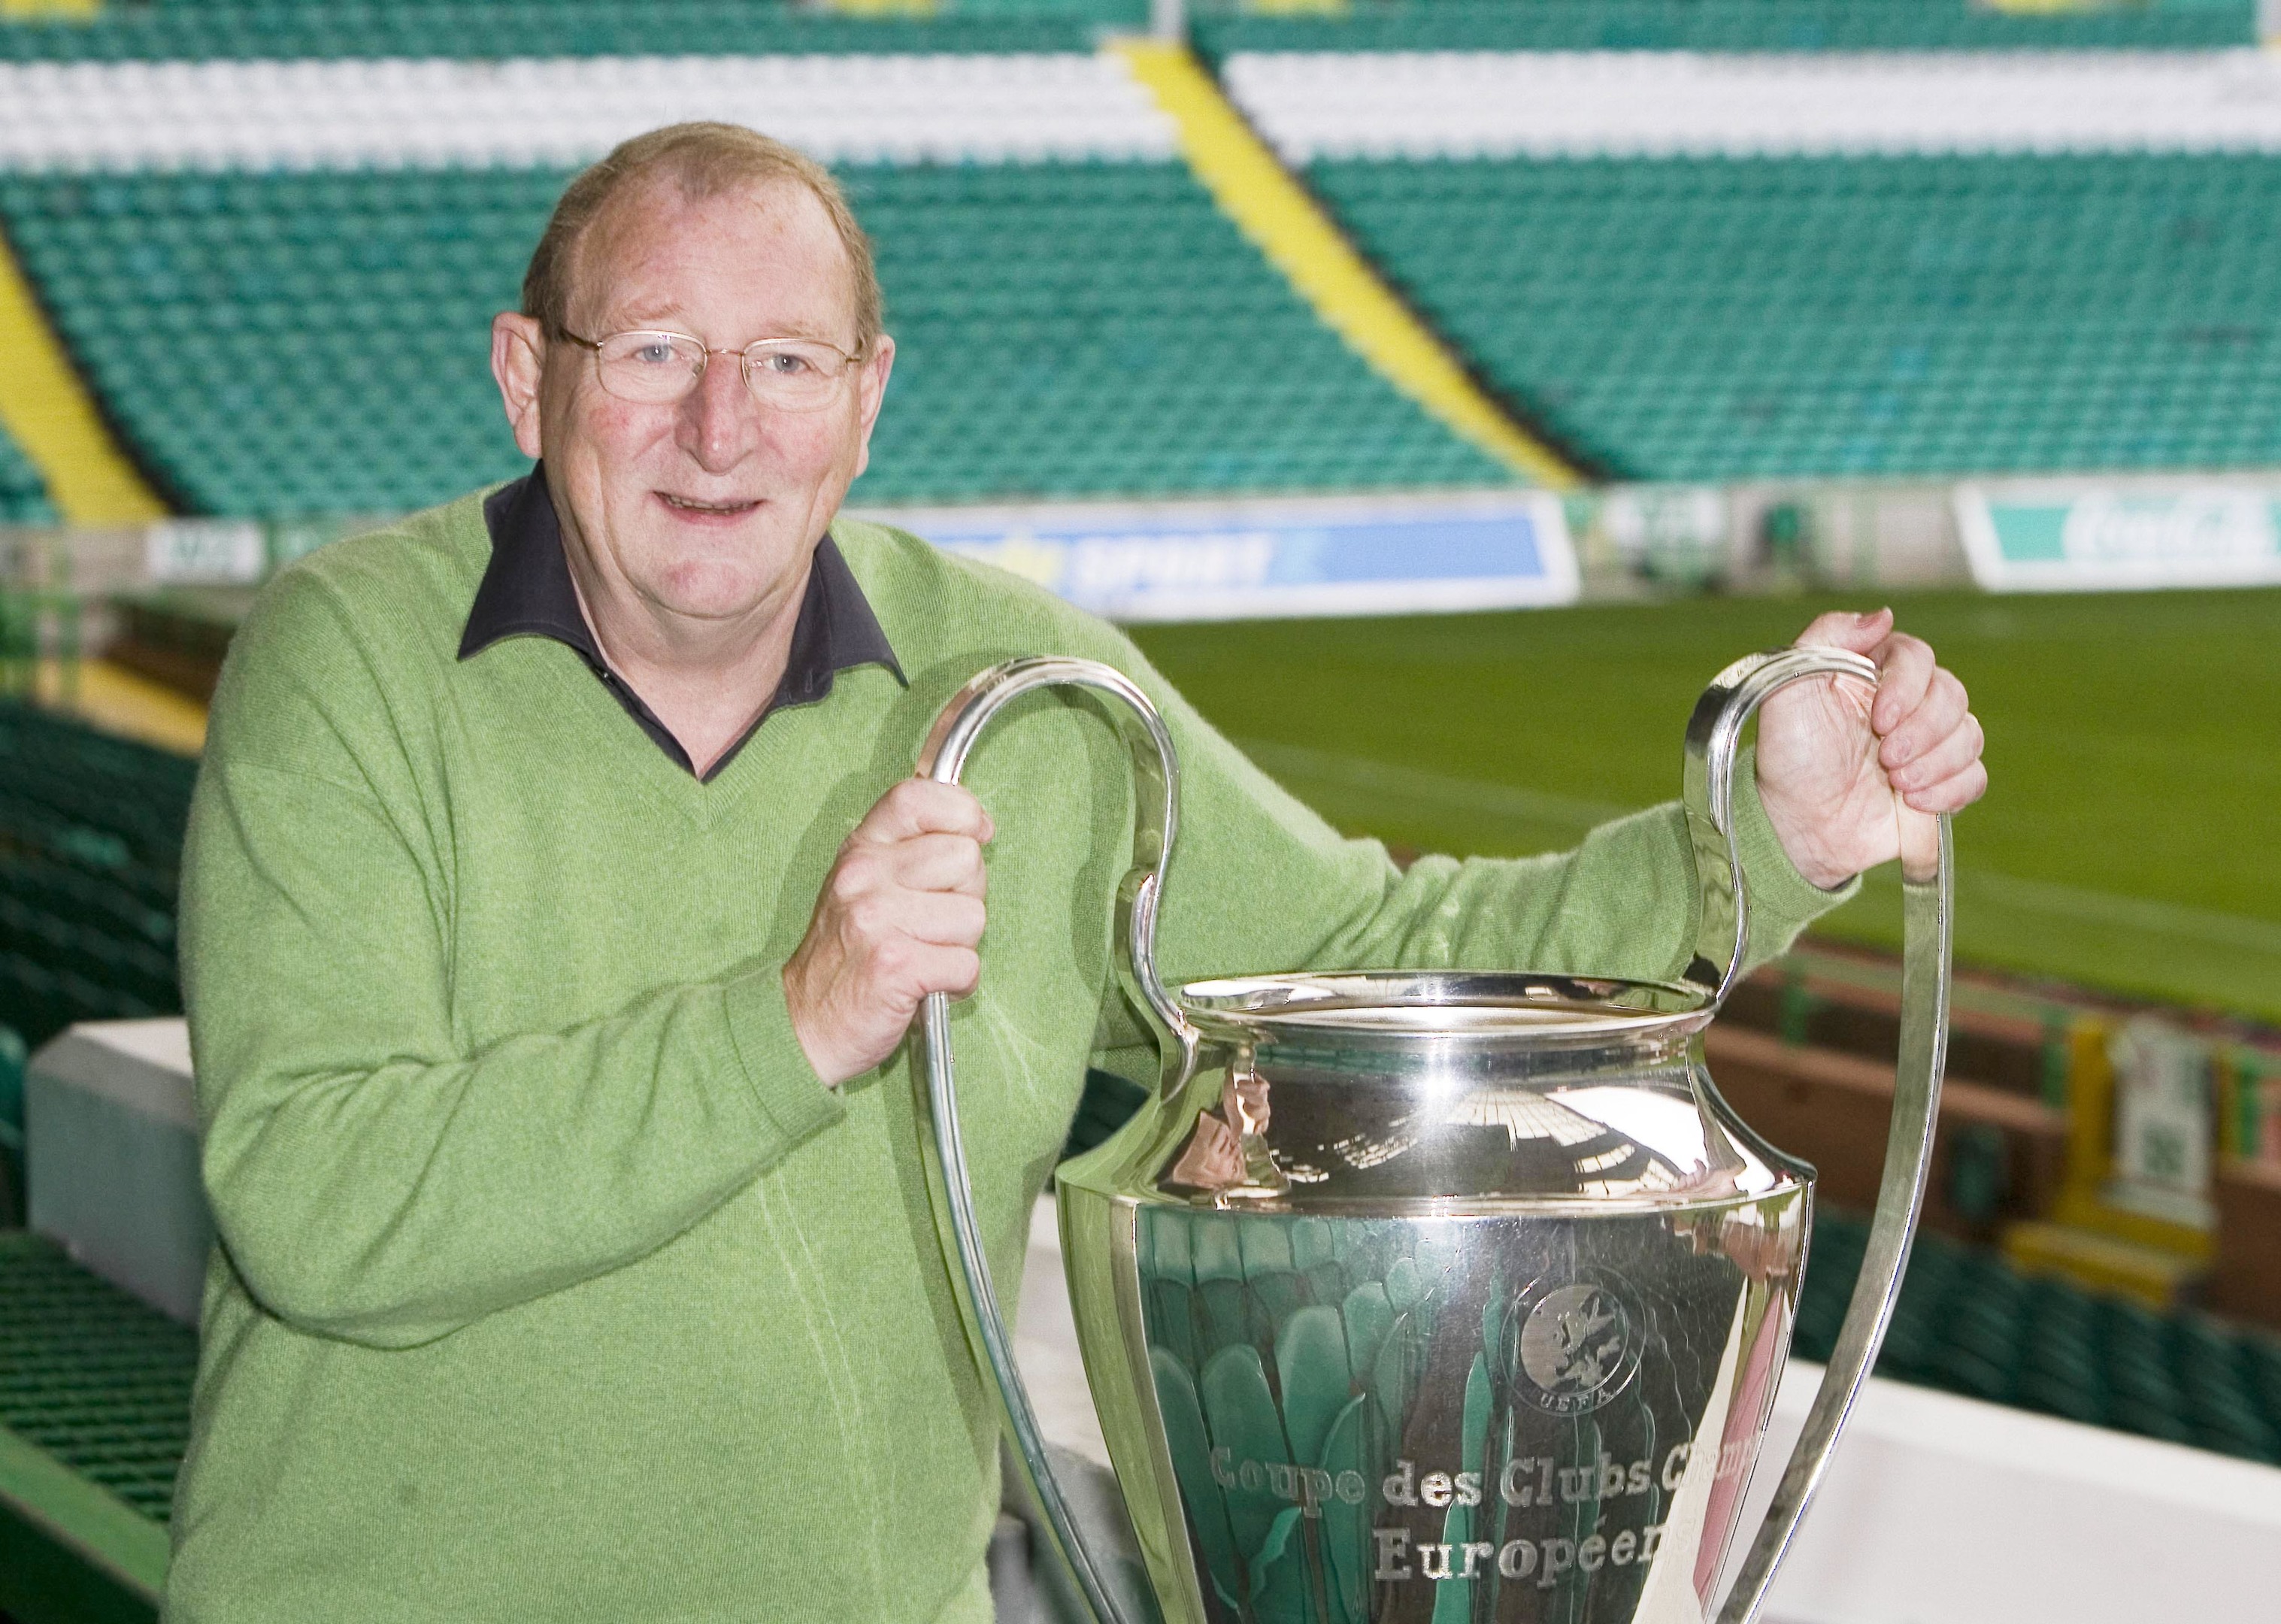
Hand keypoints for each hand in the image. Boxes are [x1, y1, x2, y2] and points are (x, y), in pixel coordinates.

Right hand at [783, 779, 992, 1087]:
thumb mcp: (862, 885)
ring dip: (961, 946)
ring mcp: (877, 919)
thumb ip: (907, 851)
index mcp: (860, 850)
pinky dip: (959, 983)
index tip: (975, 834)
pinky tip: (929, 986)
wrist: (802, 1026)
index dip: (961, 811)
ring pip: (973, 916)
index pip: (918, 797)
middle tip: (934, 925)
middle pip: (966, 858)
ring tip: (925, 957)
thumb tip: (976, 827)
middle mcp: (864, 876)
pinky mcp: (895, 966)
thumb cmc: (845, 957)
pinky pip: (967, 964)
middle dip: (967, 895)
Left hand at [1755, 608, 1986, 888]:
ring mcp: (1925, 744)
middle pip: (1952, 694)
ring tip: (1895, 783)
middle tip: (1886, 758)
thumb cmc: (1787, 757)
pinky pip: (1975, 776)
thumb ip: (1826, 639)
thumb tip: (1884, 615)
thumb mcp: (1785, 688)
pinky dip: (1951, 789)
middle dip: (1923, 730)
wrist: (1795, 825)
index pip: (1917, 656)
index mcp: (1871, 673)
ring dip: (1936, 762)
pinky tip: (1913, 802)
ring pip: (1969, 734)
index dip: (1907, 687)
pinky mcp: (1938, 783)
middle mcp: (1905, 704)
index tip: (1880, 719)